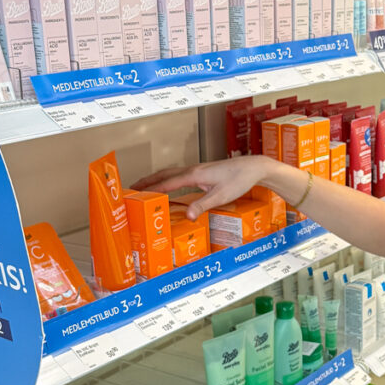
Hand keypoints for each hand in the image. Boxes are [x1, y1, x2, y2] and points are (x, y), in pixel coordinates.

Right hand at [132, 155, 271, 219]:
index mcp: (194, 175)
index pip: (166, 183)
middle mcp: (193, 170)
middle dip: (147, 181)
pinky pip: (179, 175)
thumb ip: (202, 205)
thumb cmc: (239, 180)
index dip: (150, 189)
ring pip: (171, 173)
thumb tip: (186, 216)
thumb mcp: (221, 196)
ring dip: (156, 179)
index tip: (135, 194)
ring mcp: (198, 169)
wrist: (253, 167)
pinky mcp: (203, 172)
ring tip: (144, 186)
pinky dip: (168, 179)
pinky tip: (169, 186)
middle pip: (164, 174)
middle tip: (132, 189)